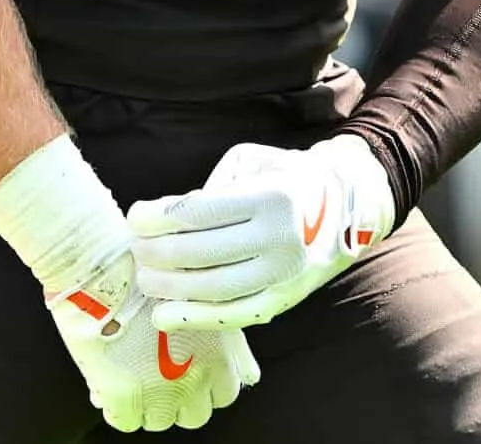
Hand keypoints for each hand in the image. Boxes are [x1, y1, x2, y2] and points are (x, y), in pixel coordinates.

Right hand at [0, 135, 257, 432]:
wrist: (108, 264)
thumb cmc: (154, 271)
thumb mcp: (207, 301)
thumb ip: (230, 342)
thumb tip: (249, 376)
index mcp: (221, 353)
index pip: (225, 394)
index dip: (206, 383)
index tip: (188, 371)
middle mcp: (197, 376)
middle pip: (195, 413)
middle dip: (179, 398)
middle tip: (159, 375)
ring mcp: (161, 390)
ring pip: (159, 420)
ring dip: (147, 403)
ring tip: (130, 373)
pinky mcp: (125, 396)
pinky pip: (124, 421)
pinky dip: (116, 406)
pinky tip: (109, 382)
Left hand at [129, 134, 396, 332]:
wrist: (347, 205)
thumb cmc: (287, 178)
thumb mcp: (253, 162)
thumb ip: (211, 187)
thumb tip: (163, 219)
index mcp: (271, 195)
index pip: (198, 213)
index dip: (156, 219)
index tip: (134, 218)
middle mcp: (280, 237)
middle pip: (199, 253)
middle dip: (155, 253)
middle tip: (135, 250)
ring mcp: (284, 273)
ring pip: (212, 289)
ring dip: (168, 287)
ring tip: (145, 279)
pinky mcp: (285, 300)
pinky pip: (235, 315)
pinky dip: (195, 318)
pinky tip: (164, 315)